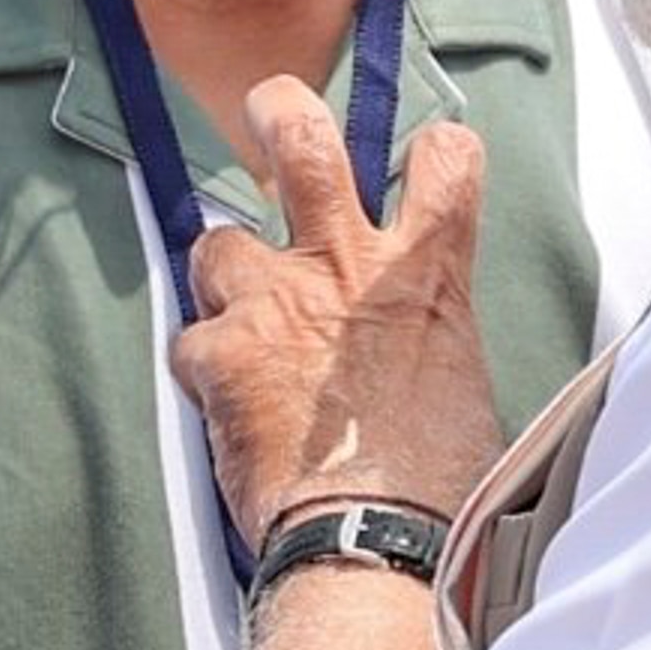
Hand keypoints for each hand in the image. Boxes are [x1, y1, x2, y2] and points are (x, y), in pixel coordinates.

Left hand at [168, 80, 504, 544]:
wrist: (376, 541)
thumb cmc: (434, 483)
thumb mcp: (457, 380)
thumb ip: (423, 328)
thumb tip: (406, 338)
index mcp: (424, 276)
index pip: (447, 162)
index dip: (434, 150)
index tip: (423, 156)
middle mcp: (346, 268)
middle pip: (303, 142)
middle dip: (280, 110)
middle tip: (270, 108)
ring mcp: (275, 303)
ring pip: (218, 243)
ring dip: (223, 277)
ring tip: (241, 325)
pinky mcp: (219, 353)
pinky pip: (193, 340)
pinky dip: (204, 369)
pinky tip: (226, 409)